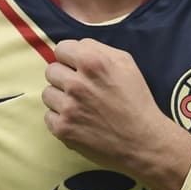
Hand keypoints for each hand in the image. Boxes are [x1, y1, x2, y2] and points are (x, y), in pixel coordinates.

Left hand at [42, 39, 190, 189]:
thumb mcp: (126, 64)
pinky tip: (78, 121)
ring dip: (61, 98)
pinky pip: (48, 116)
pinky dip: (61, 118)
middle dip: (64, 77)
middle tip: (80, 88)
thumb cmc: (137, 100)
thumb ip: (100, 50)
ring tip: (80, 106)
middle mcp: (77, 83)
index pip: (62, 49)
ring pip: (48, 93)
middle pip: (51, 70)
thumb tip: (79, 47)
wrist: (143, 141)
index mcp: (93, 62)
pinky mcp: (62, 129)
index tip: (78, 67)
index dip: (71, 57)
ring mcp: (67, 107)